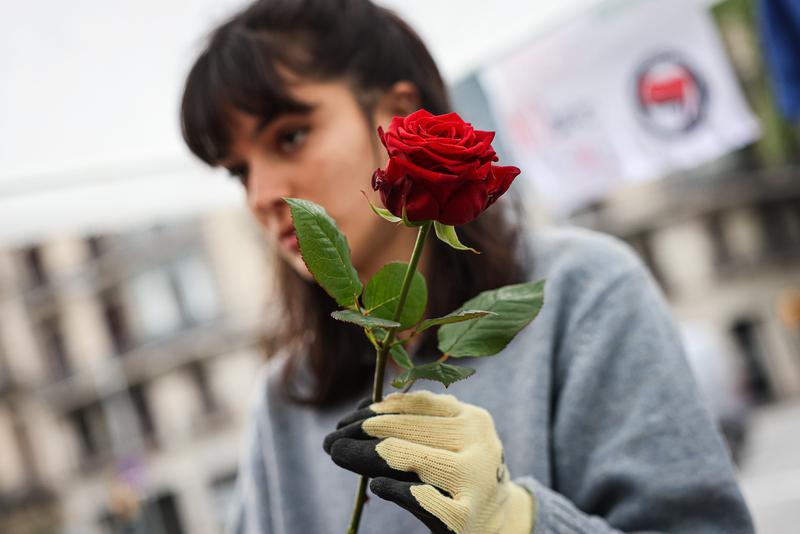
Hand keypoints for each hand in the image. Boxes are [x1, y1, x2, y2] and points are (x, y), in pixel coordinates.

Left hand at [323, 391, 534, 533]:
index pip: (415, 406)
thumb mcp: (451, 441)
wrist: (500, 524)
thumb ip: (417, 423)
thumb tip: (364, 407)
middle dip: (361, 432)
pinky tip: (375, 486)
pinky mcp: (463, 518)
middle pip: (406, 430)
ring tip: (338, 454)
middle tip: (330, 439)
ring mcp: (473, 481)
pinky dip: (392, 488)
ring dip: (364, 456)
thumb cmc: (463, 474)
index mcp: (474, 418)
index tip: (346, 419)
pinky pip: (417, 497)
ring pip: (407, 458)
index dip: (374, 410)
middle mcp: (478, 445)